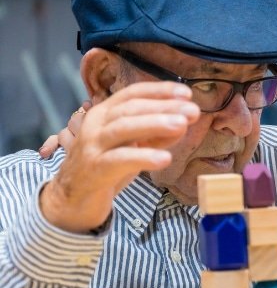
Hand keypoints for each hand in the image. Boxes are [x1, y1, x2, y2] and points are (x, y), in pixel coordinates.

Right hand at [39, 82, 198, 233]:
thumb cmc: (106, 166)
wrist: (72, 196)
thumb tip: (183, 123)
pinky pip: (120, 159)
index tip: (187, 93)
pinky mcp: (95, 168)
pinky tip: (165, 159)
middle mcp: (96, 124)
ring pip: (123, 128)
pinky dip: (143, 157)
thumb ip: (155, 135)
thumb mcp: (133, 146)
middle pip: (131, 109)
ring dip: (155, 124)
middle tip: (192, 110)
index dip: (159, 91)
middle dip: (164, 107)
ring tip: (182, 124)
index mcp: (105, 113)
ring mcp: (93, 146)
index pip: (132, 94)